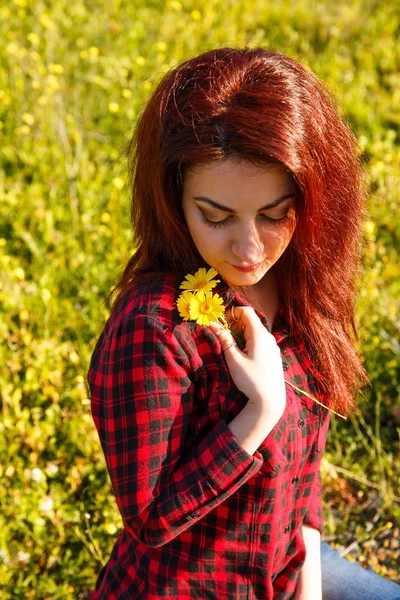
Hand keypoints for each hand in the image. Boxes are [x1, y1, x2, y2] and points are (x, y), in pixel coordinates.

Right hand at [209, 306, 285, 420]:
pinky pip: (260, 341)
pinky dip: (249, 343)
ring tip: (234, 352)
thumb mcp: (234, 359)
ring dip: (241, 335)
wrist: (270, 400)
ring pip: (254, 332)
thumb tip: (212, 324)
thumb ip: (224, 339)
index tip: (222, 324)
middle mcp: (269, 337)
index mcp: (259, 334)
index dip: (232, 313)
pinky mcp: (273, 355)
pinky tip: (245, 358)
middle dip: (235, 326)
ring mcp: (273, 346)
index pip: (246, 311)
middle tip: (225, 340)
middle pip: (250, 321)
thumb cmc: (251, 380)